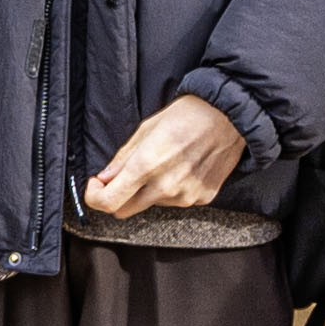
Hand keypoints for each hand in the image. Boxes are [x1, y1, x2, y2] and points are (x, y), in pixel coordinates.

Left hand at [84, 92, 249, 217]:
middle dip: (118, 195)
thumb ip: (122, 157)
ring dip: (148, 191)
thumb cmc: (188, 115)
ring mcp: (184, 196)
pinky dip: (172, 190)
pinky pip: (175, 202)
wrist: (230, 116)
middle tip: (123, 176)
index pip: (108, 202)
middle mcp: (164, 187)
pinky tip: (183, 168)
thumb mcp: (146, 129)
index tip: (96, 186)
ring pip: (151, 205)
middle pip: (125, 210)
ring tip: (165, 163)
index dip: (94, 197)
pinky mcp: (201, 199)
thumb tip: (104, 177)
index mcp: (146, 166)